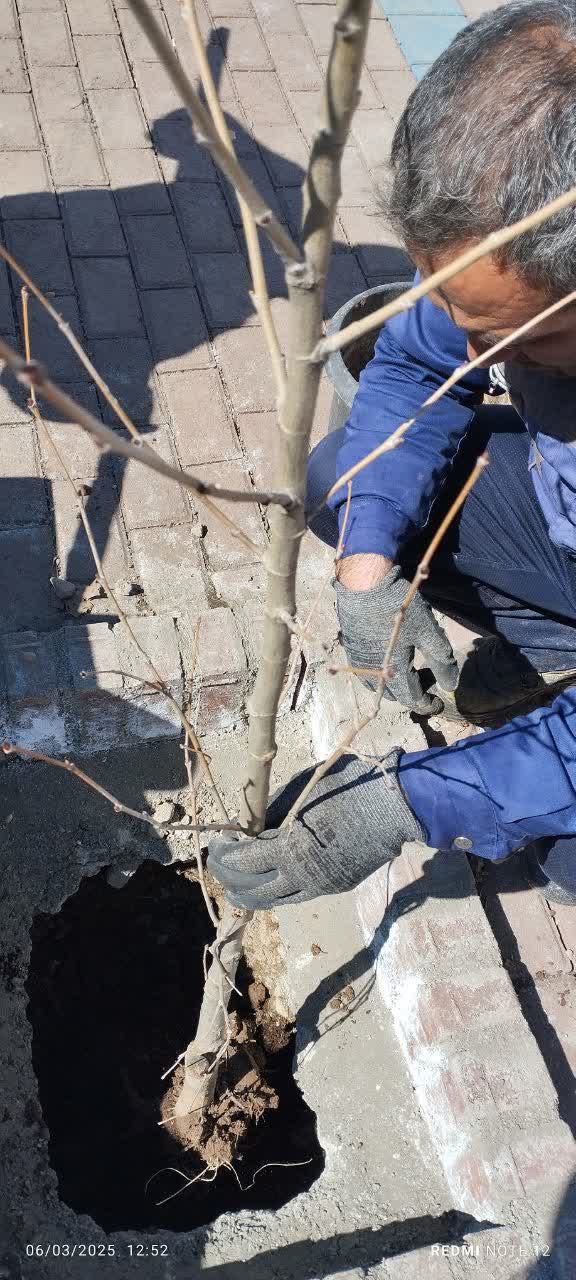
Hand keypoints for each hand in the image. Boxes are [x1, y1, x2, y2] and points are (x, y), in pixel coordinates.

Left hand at [207, 749, 423, 908]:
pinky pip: (295, 896)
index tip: (217, 842)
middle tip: (220, 863)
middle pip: (251, 888)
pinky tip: (267, 883)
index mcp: (289, 848)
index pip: (242, 861)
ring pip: (272, 901)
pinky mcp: (333, 887)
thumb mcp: (300, 791)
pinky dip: (275, 892)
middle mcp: (301, 875)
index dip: (223, 854)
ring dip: (248, 893)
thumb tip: (248, 826)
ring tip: (235, 885)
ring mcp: (319, 886)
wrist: (393, 807)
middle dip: (228, 877)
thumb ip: (271, 813)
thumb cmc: (345, 788)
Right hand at [335, 562, 457, 713]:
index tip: (438, 702)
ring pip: (378, 685)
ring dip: (394, 686)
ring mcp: (359, 661)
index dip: (427, 704)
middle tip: (426, 681)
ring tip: (408, 672)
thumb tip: (451, 685)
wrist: (363, 585)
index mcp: (394, 672)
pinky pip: (366, 672)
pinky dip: (380, 674)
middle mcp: (374, 672)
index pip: (412, 699)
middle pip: (394, 695)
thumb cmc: (397, 608)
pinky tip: (388, 660)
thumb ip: (441, 661)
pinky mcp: (350, 648)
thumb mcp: (427, 632)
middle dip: (411, 694)